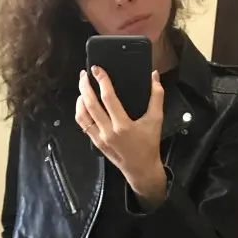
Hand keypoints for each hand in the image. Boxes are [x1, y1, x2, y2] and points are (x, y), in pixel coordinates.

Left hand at [76, 67, 167, 207]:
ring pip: (82, 115)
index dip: (102, 80)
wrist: (141, 169)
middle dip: (85, 86)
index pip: (108, 98)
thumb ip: (157, 96)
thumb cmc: (149, 145)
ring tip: (82, 87)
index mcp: (123, 126)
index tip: (97, 69)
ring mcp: (100, 138)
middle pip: (90, 104)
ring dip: (80, 98)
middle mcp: (108, 132)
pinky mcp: (96, 142)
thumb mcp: (156, 120)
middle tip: (84, 74)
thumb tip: (155, 76)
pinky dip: (80, 111)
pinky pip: (83, 124)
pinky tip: (83, 103)